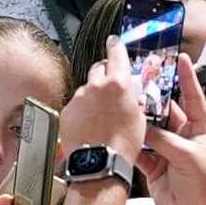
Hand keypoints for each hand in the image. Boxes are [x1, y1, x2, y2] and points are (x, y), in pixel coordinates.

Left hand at [60, 35, 146, 161]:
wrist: (100, 163)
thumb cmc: (122, 145)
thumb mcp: (139, 117)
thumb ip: (131, 98)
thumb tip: (128, 93)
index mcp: (118, 83)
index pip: (116, 53)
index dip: (115, 46)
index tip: (113, 41)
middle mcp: (95, 86)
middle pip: (98, 69)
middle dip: (104, 75)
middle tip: (110, 88)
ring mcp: (79, 98)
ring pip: (86, 90)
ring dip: (92, 98)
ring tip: (100, 118)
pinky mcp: (67, 111)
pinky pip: (75, 106)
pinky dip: (81, 112)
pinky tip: (89, 126)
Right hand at [137, 54, 205, 204]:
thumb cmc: (204, 185)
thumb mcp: (187, 156)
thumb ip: (163, 139)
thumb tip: (142, 125)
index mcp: (200, 129)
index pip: (192, 97)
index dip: (186, 77)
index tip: (181, 57)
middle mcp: (182, 136)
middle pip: (165, 110)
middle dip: (153, 97)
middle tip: (137, 79)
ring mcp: (167, 150)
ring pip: (149, 129)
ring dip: (138, 119)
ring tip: (123, 102)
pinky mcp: (153, 165)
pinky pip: (139, 149)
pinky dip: (130, 142)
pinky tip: (118, 131)